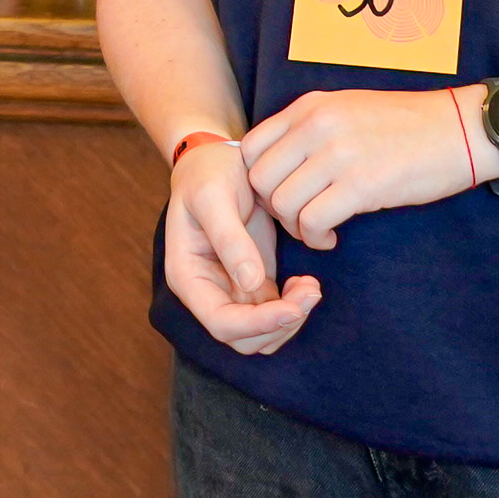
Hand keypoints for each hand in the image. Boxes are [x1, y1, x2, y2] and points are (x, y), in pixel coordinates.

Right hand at [165, 139, 317, 353]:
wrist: (218, 159)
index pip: (221, 322)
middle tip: (310, 290)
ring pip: (262, 334)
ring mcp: (231, 290)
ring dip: (290, 319)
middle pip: (243, 339)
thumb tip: (249, 283)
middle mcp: (207, 292)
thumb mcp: (213, 196)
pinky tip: (306, 280)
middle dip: (279, 324)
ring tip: (310, 285)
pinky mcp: (253, 284)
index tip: (293, 307)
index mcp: (187, 276)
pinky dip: (294, 307)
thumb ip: (230, 239)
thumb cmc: (208, 172)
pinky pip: (274, 315)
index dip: (258, 324)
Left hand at [244, 88, 482, 247]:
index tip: (280, 193)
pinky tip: (332, 237)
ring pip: (282, 204)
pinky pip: (312, 222)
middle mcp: (316, 125)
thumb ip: (310, 130)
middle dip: (271, 208)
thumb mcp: (348, 109)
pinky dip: (316, 238)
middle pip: (259, 179)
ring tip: (316, 229)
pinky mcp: (361, 185)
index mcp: (310, 106)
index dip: (256, 179)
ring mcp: (337, 154)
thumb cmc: (407, 126)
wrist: (460, 130)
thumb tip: (279, 163)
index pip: (250, 147)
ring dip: (294, 228)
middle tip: (297, 217)